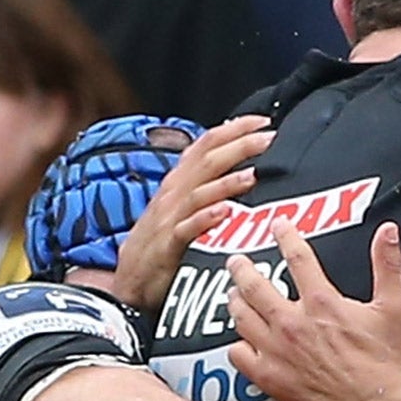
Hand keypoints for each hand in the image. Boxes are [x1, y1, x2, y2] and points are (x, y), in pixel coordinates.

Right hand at [110, 115, 268, 311]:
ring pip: (200, 192)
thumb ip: (205, 184)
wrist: (130, 279)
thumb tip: (239, 164)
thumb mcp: (181, 206)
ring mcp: (170, 217)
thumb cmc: (161, 240)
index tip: (264, 121)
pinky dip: (205, 219)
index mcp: (179, 180)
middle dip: (240, 147)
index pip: (206, 143)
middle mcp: (174, 192)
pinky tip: (224, 213)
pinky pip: (187, 229)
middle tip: (270, 139)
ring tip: (254, 174)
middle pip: (208, 161)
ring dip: (227, 182)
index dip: (234, 129)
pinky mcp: (168, 245)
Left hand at [227, 220, 400, 400]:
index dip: (286, 235)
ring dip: (234, 301)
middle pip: (254, 285)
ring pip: (241, 317)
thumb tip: (388, 232)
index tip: (278, 225)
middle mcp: (292, 323)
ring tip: (233, 295)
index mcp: (322, 302)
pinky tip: (240, 341)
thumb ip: (388, 266)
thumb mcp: (395, 308)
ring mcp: (277, 352)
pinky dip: (237, 345)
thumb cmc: (388, 362)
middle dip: (242, 268)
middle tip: (236, 261)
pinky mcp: (270, 378)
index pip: (297, 257)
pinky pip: (238, 356)